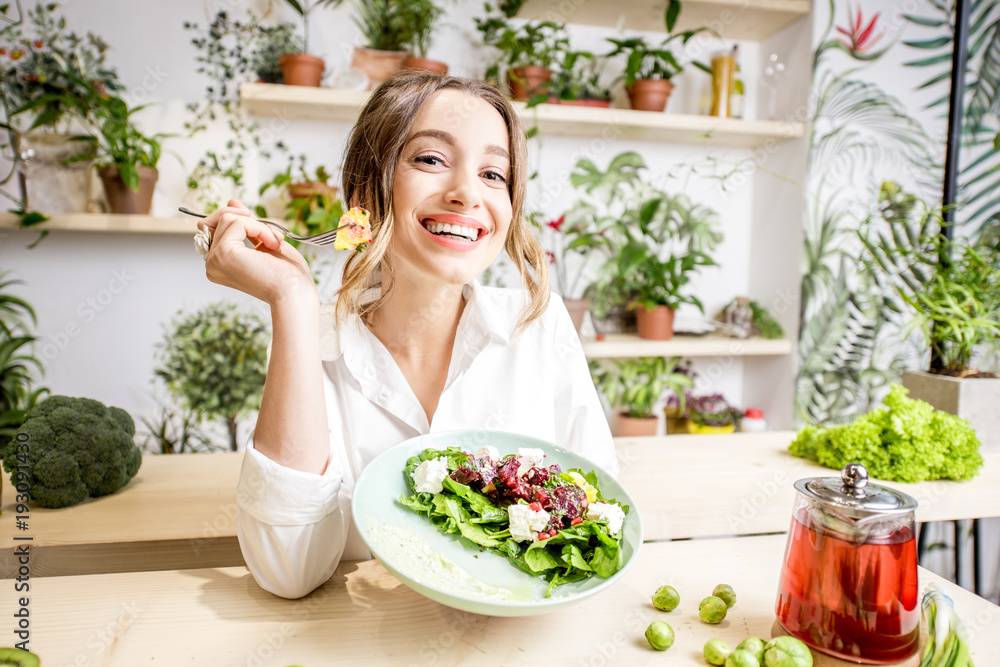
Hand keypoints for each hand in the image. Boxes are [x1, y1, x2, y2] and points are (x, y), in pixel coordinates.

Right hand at [198, 199, 315, 305]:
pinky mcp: (222, 253)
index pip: (213, 228)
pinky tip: (272, 244)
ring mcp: (214, 260)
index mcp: (219, 264)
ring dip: (258, 225)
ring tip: (274, 243)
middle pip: (214, 220)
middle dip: (245, 218)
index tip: (261, 227)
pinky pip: (236, 222)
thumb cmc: (286, 274)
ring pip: (227, 218)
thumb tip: (231, 202)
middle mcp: (211, 264)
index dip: (236, 219)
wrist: (295, 292)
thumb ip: (246, 224)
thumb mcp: (264, 241)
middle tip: (269, 233)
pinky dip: (259, 228)